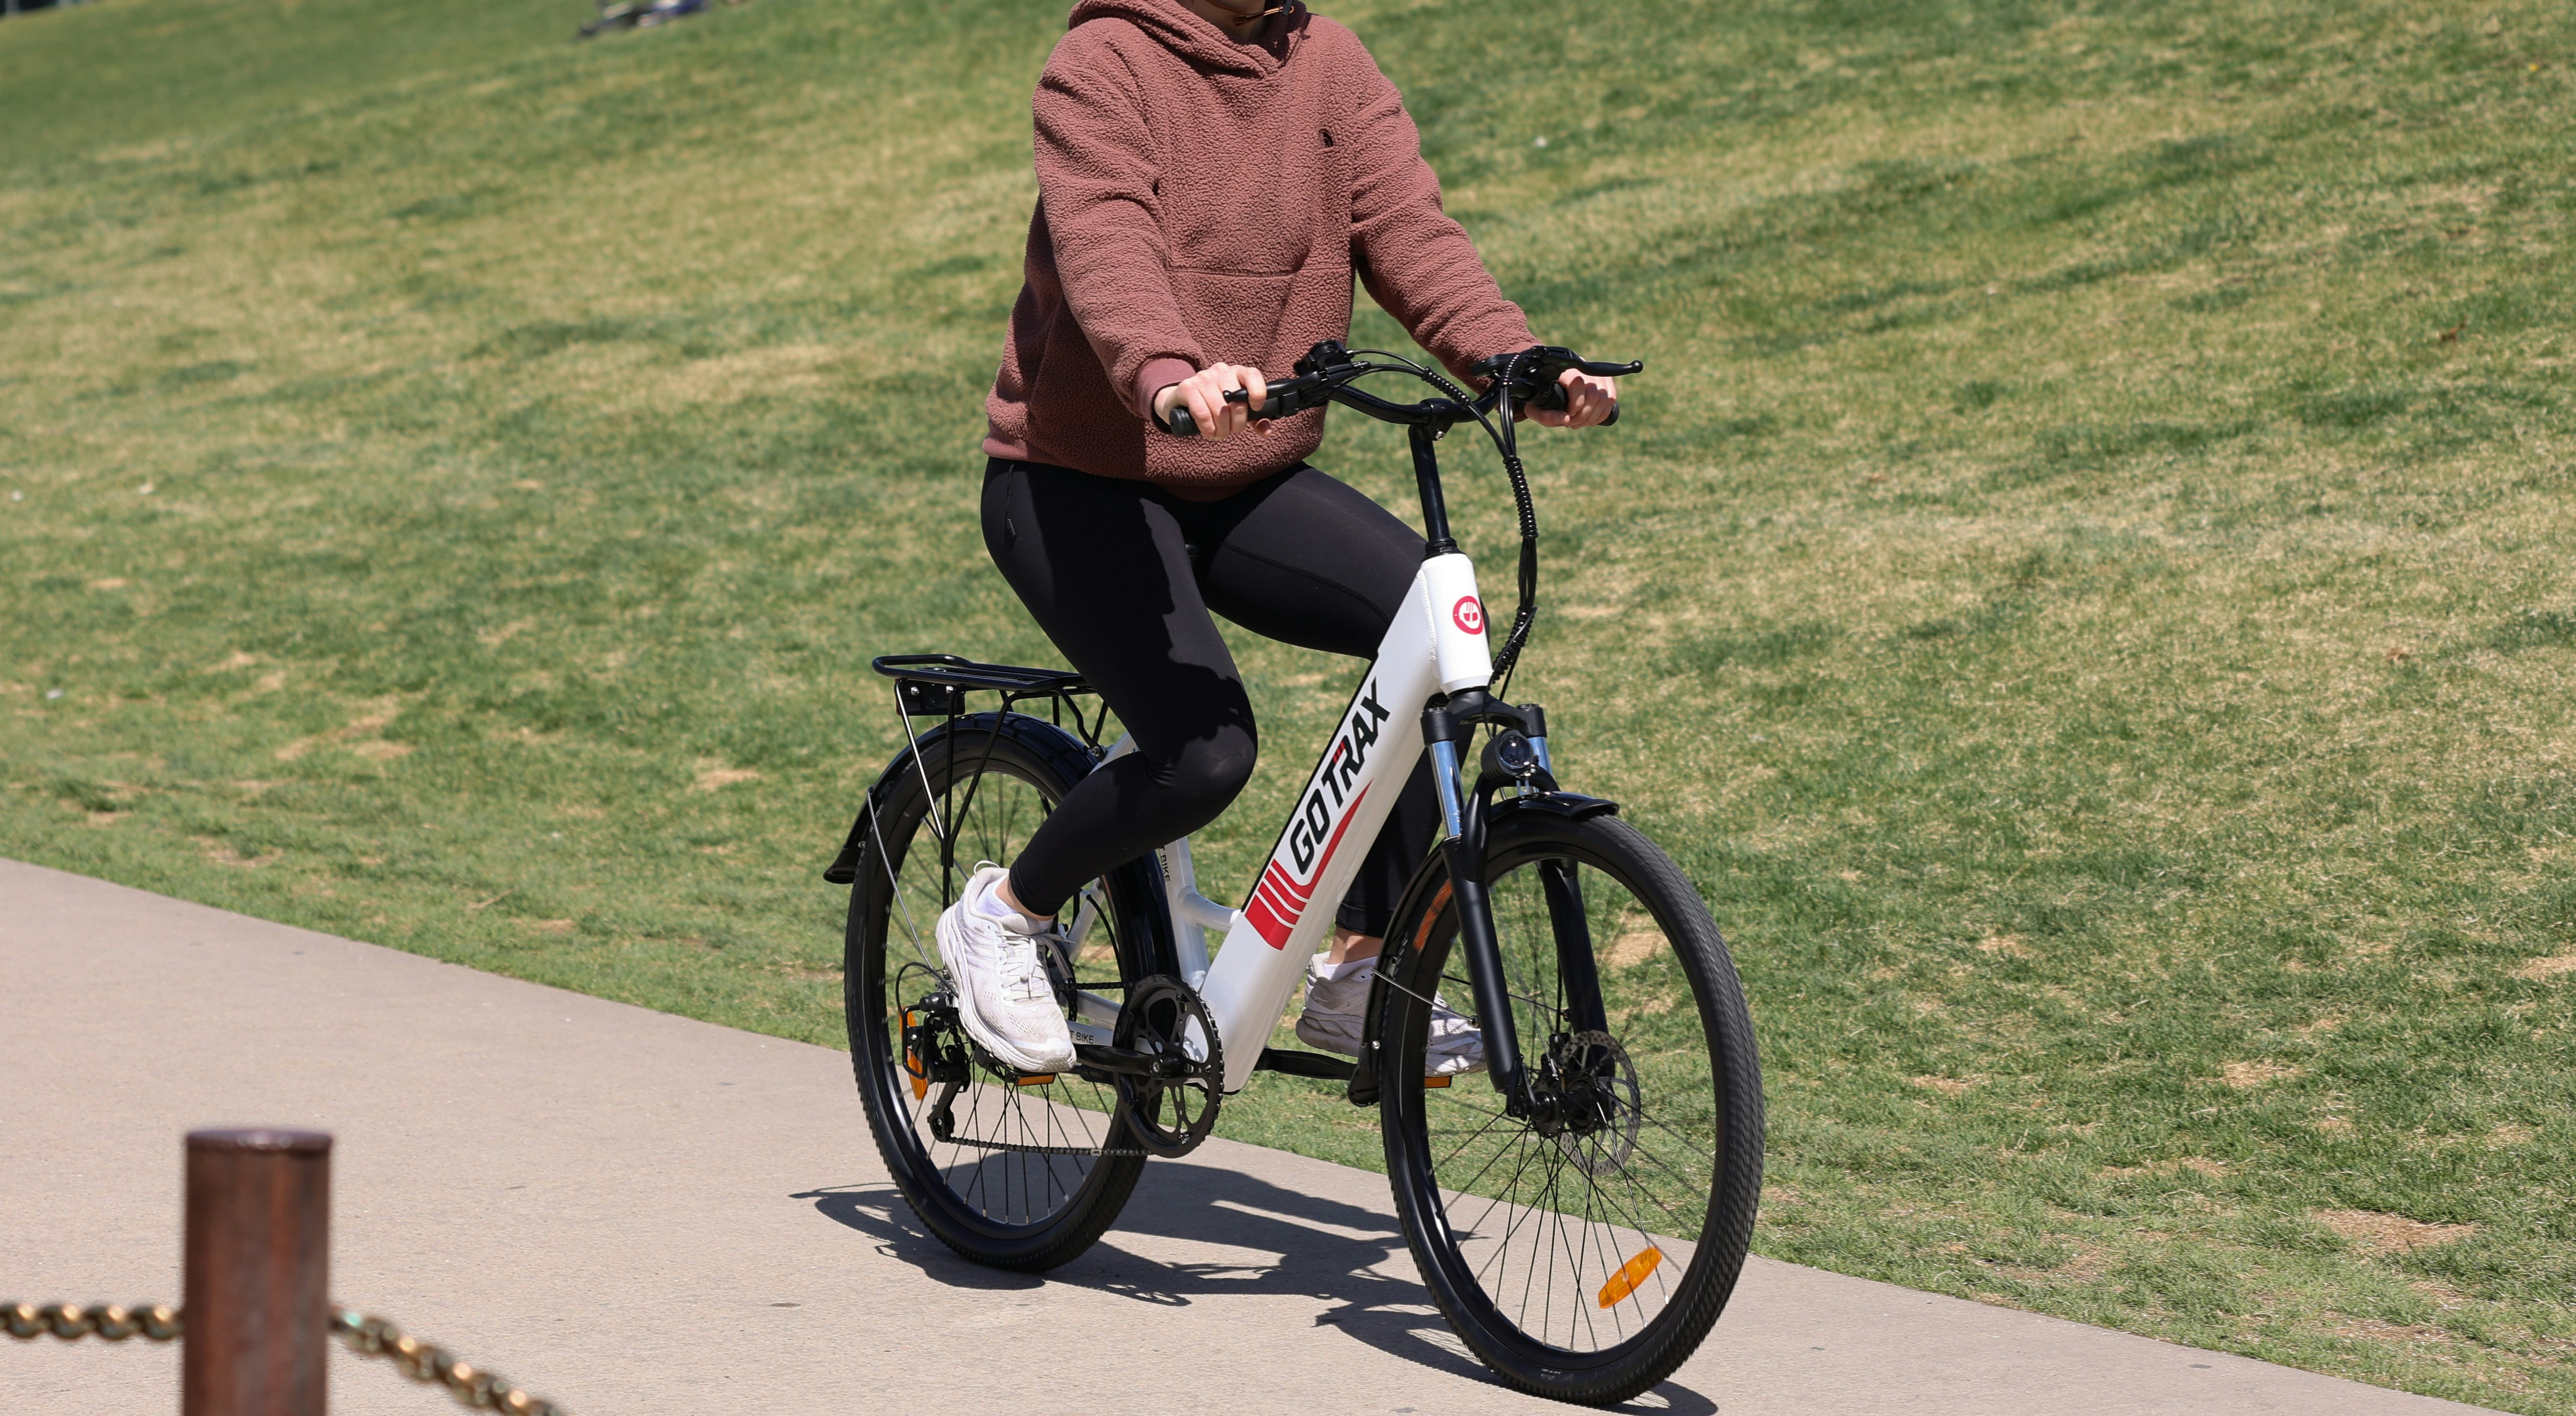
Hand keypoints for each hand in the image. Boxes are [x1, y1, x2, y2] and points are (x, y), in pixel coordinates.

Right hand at [1153, 363, 1270, 440]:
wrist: (1182, 401)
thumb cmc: (1215, 406)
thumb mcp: (1237, 411)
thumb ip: (1255, 419)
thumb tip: (1266, 431)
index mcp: (1237, 372)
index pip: (1253, 375)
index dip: (1258, 393)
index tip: (1256, 408)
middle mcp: (1221, 371)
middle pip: (1236, 401)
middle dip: (1236, 424)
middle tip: (1230, 431)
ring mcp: (1203, 377)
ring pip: (1220, 410)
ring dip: (1221, 430)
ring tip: (1218, 434)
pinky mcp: (1187, 387)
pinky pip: (1202, 413)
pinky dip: (1208, 428)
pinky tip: (1208, 432)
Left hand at [1533, 368, 1615, 428]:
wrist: (1548, 388)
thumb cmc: (1540, 399)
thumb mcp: (1535, 408)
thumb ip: (1545, 416)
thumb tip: (1566, 419)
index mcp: (1562, 370)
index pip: (1577, 383)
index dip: (1575, 404)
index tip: (1568, 415)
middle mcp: (1580, 367)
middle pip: (1593, 392)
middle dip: (1584, 415)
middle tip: (1573, 423)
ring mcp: (1594, 372)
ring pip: (1604, 396)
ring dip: (1593, 416)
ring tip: (1580, 422)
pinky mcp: (1603, 379)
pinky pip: (1611, 397)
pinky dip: (1602, 413)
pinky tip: (1591, 419)